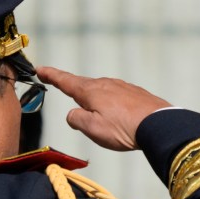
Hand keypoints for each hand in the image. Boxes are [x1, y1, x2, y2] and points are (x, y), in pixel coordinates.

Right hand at [36, 66, 171, 150]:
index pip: (65, 81)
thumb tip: (73, 114)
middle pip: (85, 87)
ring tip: (104, 122)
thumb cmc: (124, 129)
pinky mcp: (136, 94)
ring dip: (98, 104)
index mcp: (91, 91)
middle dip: (77, 93)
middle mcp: (106, 84)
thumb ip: (76, 120)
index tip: (40, 69)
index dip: (51, 76)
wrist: (159, 125)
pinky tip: (120, 119)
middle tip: (75, 104)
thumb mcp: (92, 128)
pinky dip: (114, 107)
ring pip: (103, 93)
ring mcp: (122, 87)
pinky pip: (118, 98)